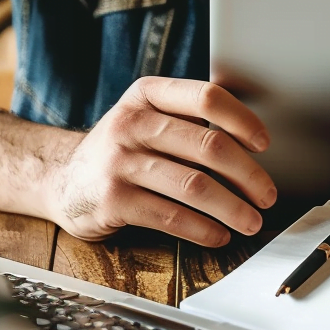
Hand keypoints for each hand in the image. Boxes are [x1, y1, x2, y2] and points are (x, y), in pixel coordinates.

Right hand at [46, 77, 275, 246]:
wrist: (62, 179)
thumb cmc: (122, 148)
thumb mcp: (147, 115)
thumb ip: (189, 115)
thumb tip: (252, 130)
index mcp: (147, 94)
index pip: (205, 96)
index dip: (242, 120)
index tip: (264, 143)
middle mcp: (131, 123)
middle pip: (208, 145)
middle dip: (248, 175)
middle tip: (267, 195)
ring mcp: (119, 162)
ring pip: (195, 186)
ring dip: (232, 208)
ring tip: (250, 221)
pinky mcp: (113, 200)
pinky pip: (171, 217)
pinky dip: (203, 230)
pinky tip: (218, 235)